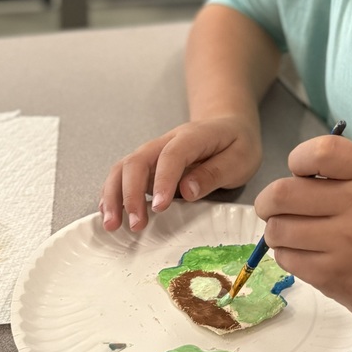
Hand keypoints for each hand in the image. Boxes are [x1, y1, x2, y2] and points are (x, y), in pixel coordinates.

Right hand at [99, 115, 260, 231]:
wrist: (228, 126)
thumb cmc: (237, 144)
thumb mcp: (240, 158)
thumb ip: (214, 173)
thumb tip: (187, 191)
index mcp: (192, 137)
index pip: (172, 156)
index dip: (162, 181)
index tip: (159, 207)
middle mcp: (166, 142)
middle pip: (138, 161)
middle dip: (130, 193)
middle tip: (135, 224)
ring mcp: (154, 153)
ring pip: (123, 168)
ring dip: (114, 196)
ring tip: (112, 224)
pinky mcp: (148, 165)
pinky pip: (123, 176)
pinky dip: (113, 194)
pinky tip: (110, 214)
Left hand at [254, 134, 351, 325]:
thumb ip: (335, 170)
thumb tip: (286, 177)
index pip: (322, 152)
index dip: (298, 159)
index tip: (299, 172)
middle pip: (283, 193)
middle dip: (267, 201)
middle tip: (272, 207)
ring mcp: (344, 242)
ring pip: (277, 229)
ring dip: (275, 230)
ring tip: (292, 232)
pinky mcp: (330, 275)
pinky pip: (285, 258)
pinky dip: (286, 254)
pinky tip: (305, 253)